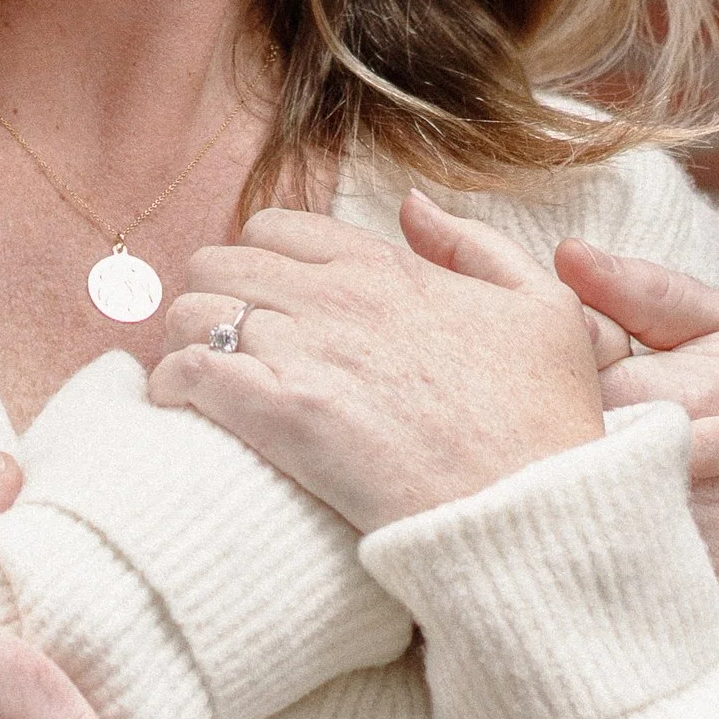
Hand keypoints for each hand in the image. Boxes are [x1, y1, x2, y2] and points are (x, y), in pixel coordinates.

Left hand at [148, 194, 604, 531]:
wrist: (531, 512)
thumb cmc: (544, 421)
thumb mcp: (545, 308)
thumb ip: (475, 245)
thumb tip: (413, 206)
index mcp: (387, 266)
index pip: (276, 227)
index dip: (261, 262)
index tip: (268, 304)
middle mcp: (335, 297)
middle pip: (219, 262)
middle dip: (213, 298)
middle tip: (226, 345)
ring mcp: (305, 352)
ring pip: (190, 311)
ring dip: (186, 340)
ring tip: (204, 379)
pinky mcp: (281, 415)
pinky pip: (188, 372)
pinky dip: (173, 387)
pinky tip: (187, 410)